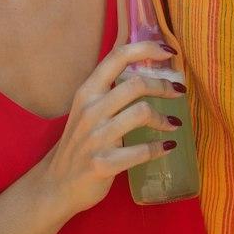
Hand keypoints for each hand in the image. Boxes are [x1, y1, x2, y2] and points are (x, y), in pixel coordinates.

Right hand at [33, 40, 182, 219]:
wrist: (56, 185)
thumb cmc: (79, 144)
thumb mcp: (87, 111)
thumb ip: (109, 92)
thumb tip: (145, 71)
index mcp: (87, 92)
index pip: (117, 57)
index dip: (146, 49)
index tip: (169, 51)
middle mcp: (90, 110)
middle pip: (136, 84)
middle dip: (164, 85)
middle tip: (178, 92)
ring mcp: (95, 138)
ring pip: (141, 114)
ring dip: (165, 119)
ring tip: (174, 124)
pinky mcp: (102, 164)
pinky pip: (141, 151)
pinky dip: (159, 148)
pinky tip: (167, 147)